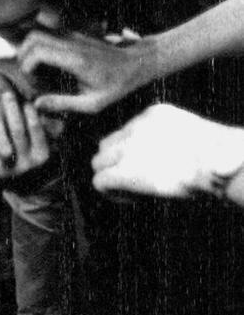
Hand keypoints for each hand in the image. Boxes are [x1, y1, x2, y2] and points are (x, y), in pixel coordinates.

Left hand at [0, 95, 51, 178]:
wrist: (24, 183)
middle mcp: (27, 163)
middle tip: (7, 95)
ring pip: (4, 149)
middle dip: (13, 112)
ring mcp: (9, 169)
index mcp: (41, 154)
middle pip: (19, 134)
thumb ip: (47, 123)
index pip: (37, 130)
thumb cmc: (34, 153)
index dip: (31, 114)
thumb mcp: (46, 141)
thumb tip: (40, 102)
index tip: (26, 101)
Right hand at [18, 30, 151, 114]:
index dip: (27, 66)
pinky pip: (47, 34)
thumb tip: (37, 103)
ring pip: (38, 32)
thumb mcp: (92, 103)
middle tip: (28, 75)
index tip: (32, 82)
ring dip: (29, 49)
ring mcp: (72, 35)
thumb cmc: (116, 85)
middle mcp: (70, 42)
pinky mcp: (73, 33)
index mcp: (75, 59)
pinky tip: (47, 64)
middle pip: (32, 37)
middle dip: (23, 55)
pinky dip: (39, 46)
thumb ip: (63, 103)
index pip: (38, 52)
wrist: (135, 62)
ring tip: (35, 69)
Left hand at [92, 103, 243, 197]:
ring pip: (98, 162)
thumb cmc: (217, 154)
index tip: (146, 167)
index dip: (131, 152)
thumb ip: (172, 140)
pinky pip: (100, 181)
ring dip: (109, 176)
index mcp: (152, 115)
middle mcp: (135, 128)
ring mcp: (127, 149)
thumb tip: (166, 159)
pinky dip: (111, 193)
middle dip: (114, 162)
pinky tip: (129, 199)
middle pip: (106, 145)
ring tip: (129, 191)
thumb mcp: (192, 135)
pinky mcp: (124, 171)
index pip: (126, 132)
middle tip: (132, 180)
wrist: (216, 160)